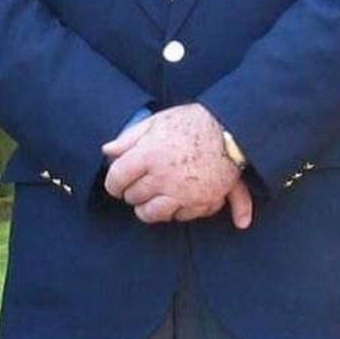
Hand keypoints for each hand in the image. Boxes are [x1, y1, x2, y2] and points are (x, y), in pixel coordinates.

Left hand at [102, 104, 253, 228]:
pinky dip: (177, 211)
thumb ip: (130, 137)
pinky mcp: (201, 202)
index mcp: (148, 155)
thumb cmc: (193, 122)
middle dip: (132, 193)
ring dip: (148, 209)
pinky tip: (179, 199)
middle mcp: (163, 177)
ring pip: (152, 214)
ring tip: (152, 200)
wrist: (232, 131)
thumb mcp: (158, 121)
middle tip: (138, 185)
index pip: (117, 178)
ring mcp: (182, 193)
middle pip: (133, 197)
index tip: (116, 184)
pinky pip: (180, 216)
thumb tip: (107, 151)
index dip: (112, 184)